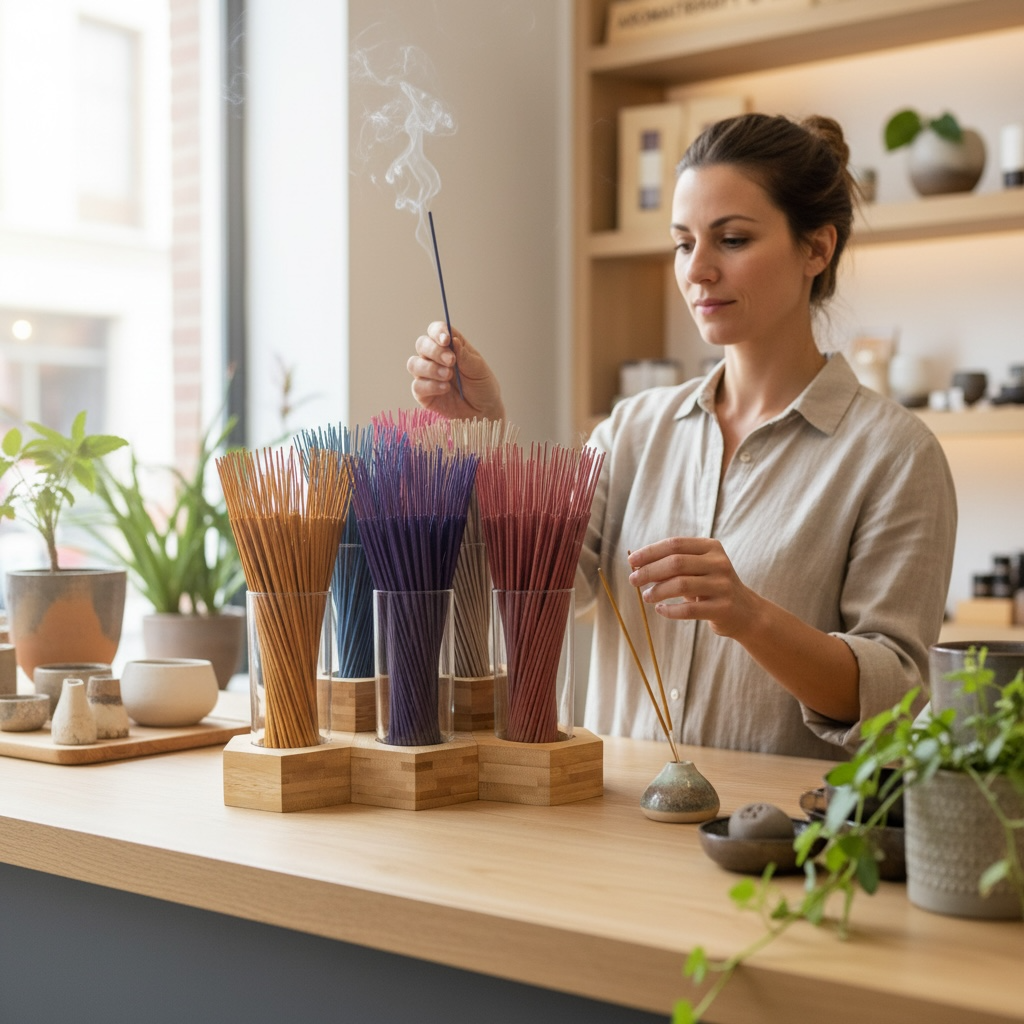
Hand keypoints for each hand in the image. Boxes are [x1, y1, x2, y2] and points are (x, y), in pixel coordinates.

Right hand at [407, 321, 505, 421]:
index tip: (446, 340)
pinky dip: (430, 386)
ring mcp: (427, 375)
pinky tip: (445, 389)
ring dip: (431, 368)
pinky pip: (417, 386)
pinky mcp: (423, 394)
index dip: (437, 331)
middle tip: (451, 361)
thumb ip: (465, 356)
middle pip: (422, 344)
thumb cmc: (483, 387)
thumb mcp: (479, 370)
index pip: (436, 331)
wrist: (484, 412)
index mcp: (450, 347)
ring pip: (414, 364)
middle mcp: (435, 358)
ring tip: (449, 376)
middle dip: (434, 351)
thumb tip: (453, 340)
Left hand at [627, 537, 761, 639]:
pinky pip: (689, 609)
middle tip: (633, 580)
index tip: (632, 561)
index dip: (650, 552)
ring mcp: (723, 585)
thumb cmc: (711, 587)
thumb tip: (636, 563)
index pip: (675, 544)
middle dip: (649, 571)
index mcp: (711, 547)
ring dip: (657, 591)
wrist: (746, 612)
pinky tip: (660, 610)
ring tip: (646, 596)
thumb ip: (673, 563)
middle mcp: (719, 563)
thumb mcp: (698, 568)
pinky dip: (669, 610)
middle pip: (676, 563)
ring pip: (680, 585)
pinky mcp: (722, 608)